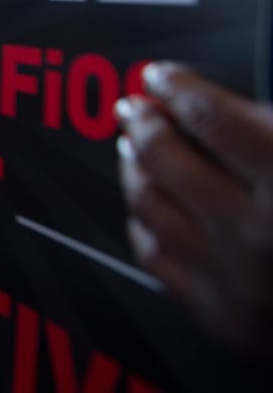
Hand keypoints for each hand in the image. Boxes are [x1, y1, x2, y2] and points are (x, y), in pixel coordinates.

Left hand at [116, 62, 272, 356]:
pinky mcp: (226, 318)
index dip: (176, 87)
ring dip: (137, 169)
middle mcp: (260, 231)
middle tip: (136, 109)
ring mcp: (238, 278)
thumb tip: (220, 102)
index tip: (162, 77)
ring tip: (136, 150)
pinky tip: (151, 207)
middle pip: (166, 157)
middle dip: (143, 123)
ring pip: (150, 204)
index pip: (208, 115)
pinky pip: (158, 258)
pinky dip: (147, 224)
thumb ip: (269, 128)